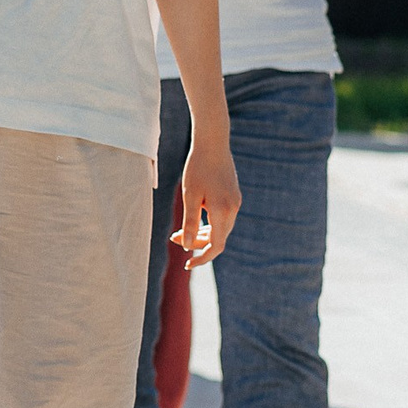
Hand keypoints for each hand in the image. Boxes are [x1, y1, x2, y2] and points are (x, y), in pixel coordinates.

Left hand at [173, 135, 240, 266]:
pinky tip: (193, 217)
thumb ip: (189, 222)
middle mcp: (233, 209)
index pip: (216, 246)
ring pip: (220, 228)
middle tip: (172, 238)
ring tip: (178, 231)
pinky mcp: (233, 196)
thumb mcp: (189, 196)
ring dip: (201, 233)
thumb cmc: (197, 168)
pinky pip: (222, 217)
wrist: (212, 143)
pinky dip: (207, 222)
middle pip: (218, 238)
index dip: (202, 258)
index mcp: (223, 212)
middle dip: (196, 243)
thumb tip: (186, 246)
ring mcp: (235, 202)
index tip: (187, 265)